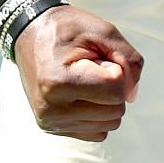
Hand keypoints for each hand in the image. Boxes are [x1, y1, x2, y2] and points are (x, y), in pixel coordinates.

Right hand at [12, 4, 144, 141]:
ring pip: (108, 125)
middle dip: (112, 87)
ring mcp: (50, 122)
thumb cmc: (67, 29)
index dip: (116, 71)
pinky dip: (98, 114)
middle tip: (91, 67)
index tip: (96, 57)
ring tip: (85, 79)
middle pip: (115, 111)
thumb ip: (128, 60)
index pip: (115, 92)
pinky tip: (82, 94)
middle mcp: (51, 108)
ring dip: (105, 101)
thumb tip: (132, 96)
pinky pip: (96, 133)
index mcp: (59, 82)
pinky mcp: (52, 128)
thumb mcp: (103, 31)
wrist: (30, 34)